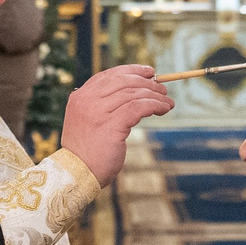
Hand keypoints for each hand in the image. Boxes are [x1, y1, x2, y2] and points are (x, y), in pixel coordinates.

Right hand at [61, 65, 174, 186]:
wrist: (78, 174)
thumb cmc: (87, 152)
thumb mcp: (88, 122)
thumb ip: (101, 106)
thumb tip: (130, 93)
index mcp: (80, 97)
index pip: (108, 75)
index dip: (131, 71)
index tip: (148, 72)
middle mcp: (87, 101)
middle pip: (123, 81)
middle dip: (147, 82)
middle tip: (162, 88)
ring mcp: (98, 112)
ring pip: (133, 94)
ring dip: (155, 95)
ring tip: (168, 102)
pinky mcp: (111, 125)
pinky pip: (139, 107)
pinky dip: (155, 105)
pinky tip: (164, 109)